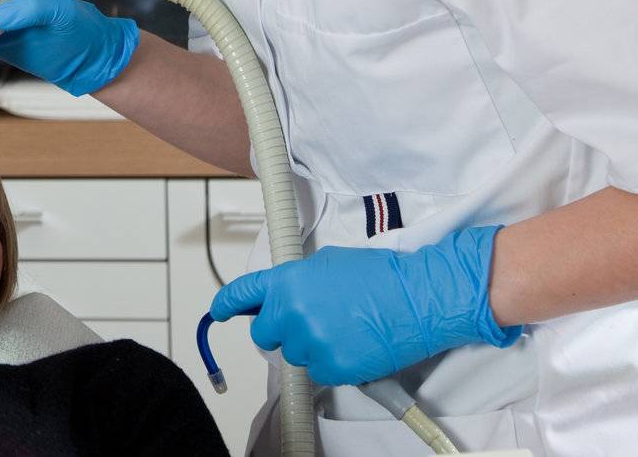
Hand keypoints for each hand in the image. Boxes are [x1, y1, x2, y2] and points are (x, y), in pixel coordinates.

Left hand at [209, 226, 520, 385]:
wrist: (417, 298)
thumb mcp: (328, 264)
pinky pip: (318, 373)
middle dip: (281, 330)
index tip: (220, 311)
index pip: (243, 294)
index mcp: (287, 280)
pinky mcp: (331, 367)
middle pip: (263, 334)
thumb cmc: (380, 276)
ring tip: (344, 329)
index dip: (227, 304)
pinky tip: (353, 344)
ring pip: (294, 355)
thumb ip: (297, 280)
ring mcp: (310, 342)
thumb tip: (285, 295)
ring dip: (311, 347)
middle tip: (310, 322)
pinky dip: (333, 364)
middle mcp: (291, 312)